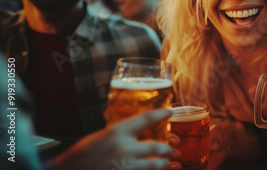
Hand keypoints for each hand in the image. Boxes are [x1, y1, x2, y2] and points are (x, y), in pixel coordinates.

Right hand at [50, 109, 174, 169]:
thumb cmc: (83, 153)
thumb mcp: (101, 135)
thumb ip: (120, 131)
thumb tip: (139, 125)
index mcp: (117, 131)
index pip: (146, 118)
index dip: (162, 114)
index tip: (171, 112)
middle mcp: (124, 147)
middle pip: (157, 146)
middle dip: (168, 149)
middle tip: (173, 148)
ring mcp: (125, 166)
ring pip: (155, 165)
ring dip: (164, 164)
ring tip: (168, 162)